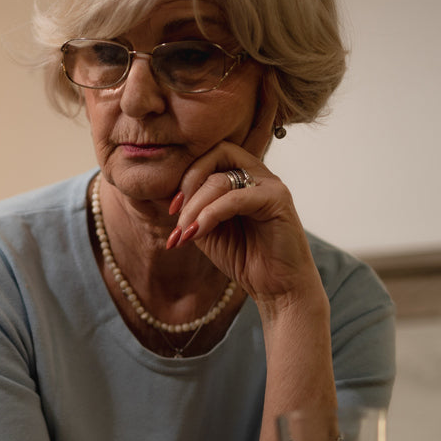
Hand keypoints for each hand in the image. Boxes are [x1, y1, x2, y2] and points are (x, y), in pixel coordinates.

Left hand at [167, 92, 320, 307]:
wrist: (275, 287)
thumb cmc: (243, 257)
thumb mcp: (205, 229)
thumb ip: (190, 209)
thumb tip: (162, 194)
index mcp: (241, 175)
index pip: (210, 154)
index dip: (185, 175)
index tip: (171, 208)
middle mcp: (257, 173)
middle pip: (217, 153)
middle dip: (189, 182)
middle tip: (176, 214)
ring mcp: (270, 184)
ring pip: (222, 179)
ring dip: (195, 206)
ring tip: (186, 233)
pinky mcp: (278, 199)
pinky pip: (235, 198)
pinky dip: (211, 214)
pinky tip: (199, 233)